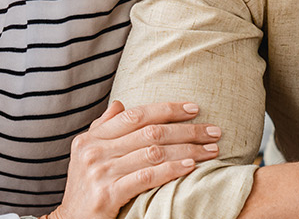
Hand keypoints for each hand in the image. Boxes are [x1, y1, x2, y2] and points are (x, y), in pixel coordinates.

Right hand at [47, 101, 221, 218]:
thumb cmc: (86, 188)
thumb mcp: (87, 155)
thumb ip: (103, 128)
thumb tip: (120, 103)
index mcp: (91, 138)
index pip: (135, 115)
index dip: (167, 109)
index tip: (194, 108)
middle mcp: (94, 151)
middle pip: (149, 132)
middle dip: (186, 130)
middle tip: (213, 131)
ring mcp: (100, 172)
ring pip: (153, 153)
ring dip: (188, 149)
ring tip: (211, 150)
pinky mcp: (108, 194)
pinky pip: (147, 177)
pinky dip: (172, 169)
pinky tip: (191, 166)